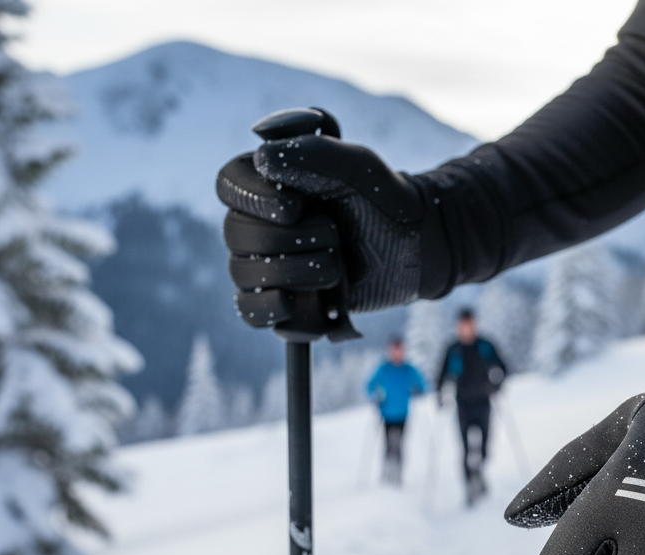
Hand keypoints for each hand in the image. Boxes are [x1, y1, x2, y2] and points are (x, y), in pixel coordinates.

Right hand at [216, 135, 445, 339]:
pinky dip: (268, 310)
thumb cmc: (382, 199)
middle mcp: (258, 223)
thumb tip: (263, 158)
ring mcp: (266, 265)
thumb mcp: (357, 166)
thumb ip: (314, 153)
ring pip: (244, 274)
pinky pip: (250, 311)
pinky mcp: (283, 302)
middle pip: (236, 233)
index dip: (254, 199)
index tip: (293, 207)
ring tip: (336, 266)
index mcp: (267, 183)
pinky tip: (294, 301)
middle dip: (290, 239)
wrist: (415, 245)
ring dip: (295, 272)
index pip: (230, 186)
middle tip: (334, 234)